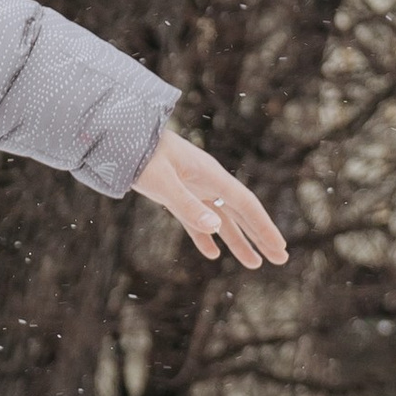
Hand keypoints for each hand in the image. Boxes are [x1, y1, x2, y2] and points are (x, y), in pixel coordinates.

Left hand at [131, 126, 286, 269]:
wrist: (114, 132)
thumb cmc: (138, 153)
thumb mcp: (162, 182)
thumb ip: (186, 205)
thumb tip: (216, 227)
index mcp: (209, 174)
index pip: (245, 204)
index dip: (264, 227)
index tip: (280, 247)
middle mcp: (205, 180)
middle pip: (239, 212)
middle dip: (259, 236)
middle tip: (280, 258)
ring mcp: (190, 186)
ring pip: (220, 218)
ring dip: (237, 240)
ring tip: (254, 264)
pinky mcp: (173, 191)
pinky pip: (195, 217)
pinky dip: (204, 235)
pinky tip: (211, 253)